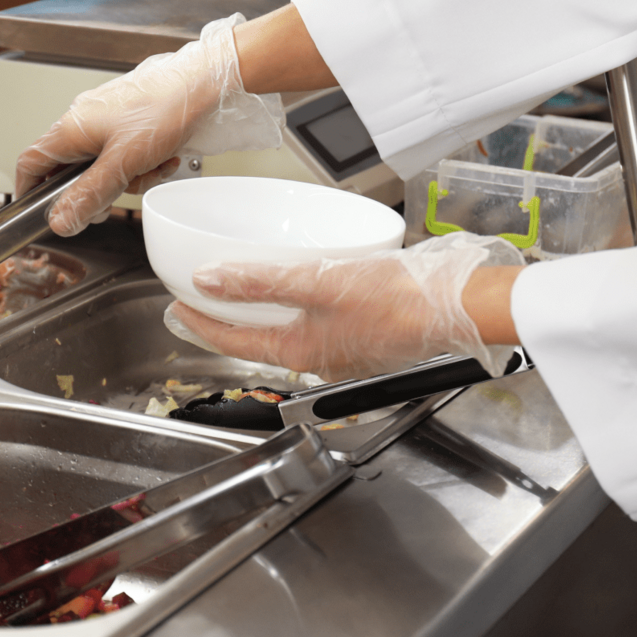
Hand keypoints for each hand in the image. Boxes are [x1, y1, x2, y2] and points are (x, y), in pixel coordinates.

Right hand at [15, 14, 282, 235]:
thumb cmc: (164, 109)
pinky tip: (168, 158)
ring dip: (131, 177)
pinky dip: (147, 162)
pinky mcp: (131, 119)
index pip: (31, 163)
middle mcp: (83, 120)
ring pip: (105, 165)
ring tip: (155, 168)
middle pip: (73, 170)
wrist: (205, 81)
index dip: (30, 192)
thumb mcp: (122, 164)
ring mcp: (107, 118)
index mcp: (70, 128)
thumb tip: (60, 222)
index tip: (41, 214)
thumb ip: (89, 195)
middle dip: (98, 190)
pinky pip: (128, 153)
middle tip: (114, 202)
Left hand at [165, 233, 524, 381]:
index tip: (176, 308)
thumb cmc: (399, 301)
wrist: (460, 307)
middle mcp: (320, 357)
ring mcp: (344, 348)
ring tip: (242, 292)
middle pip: (257, 338)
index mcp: (302, 351)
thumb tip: (209, 279)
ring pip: (287, 330)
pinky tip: (303, 286)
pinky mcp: (368, 335)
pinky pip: (317, 322)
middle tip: (198, 303)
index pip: (233, 339)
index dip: (200, 322)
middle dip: (225, 319)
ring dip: (260, 313)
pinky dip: (296, 306)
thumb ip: (261, 281)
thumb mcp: (318, 281)